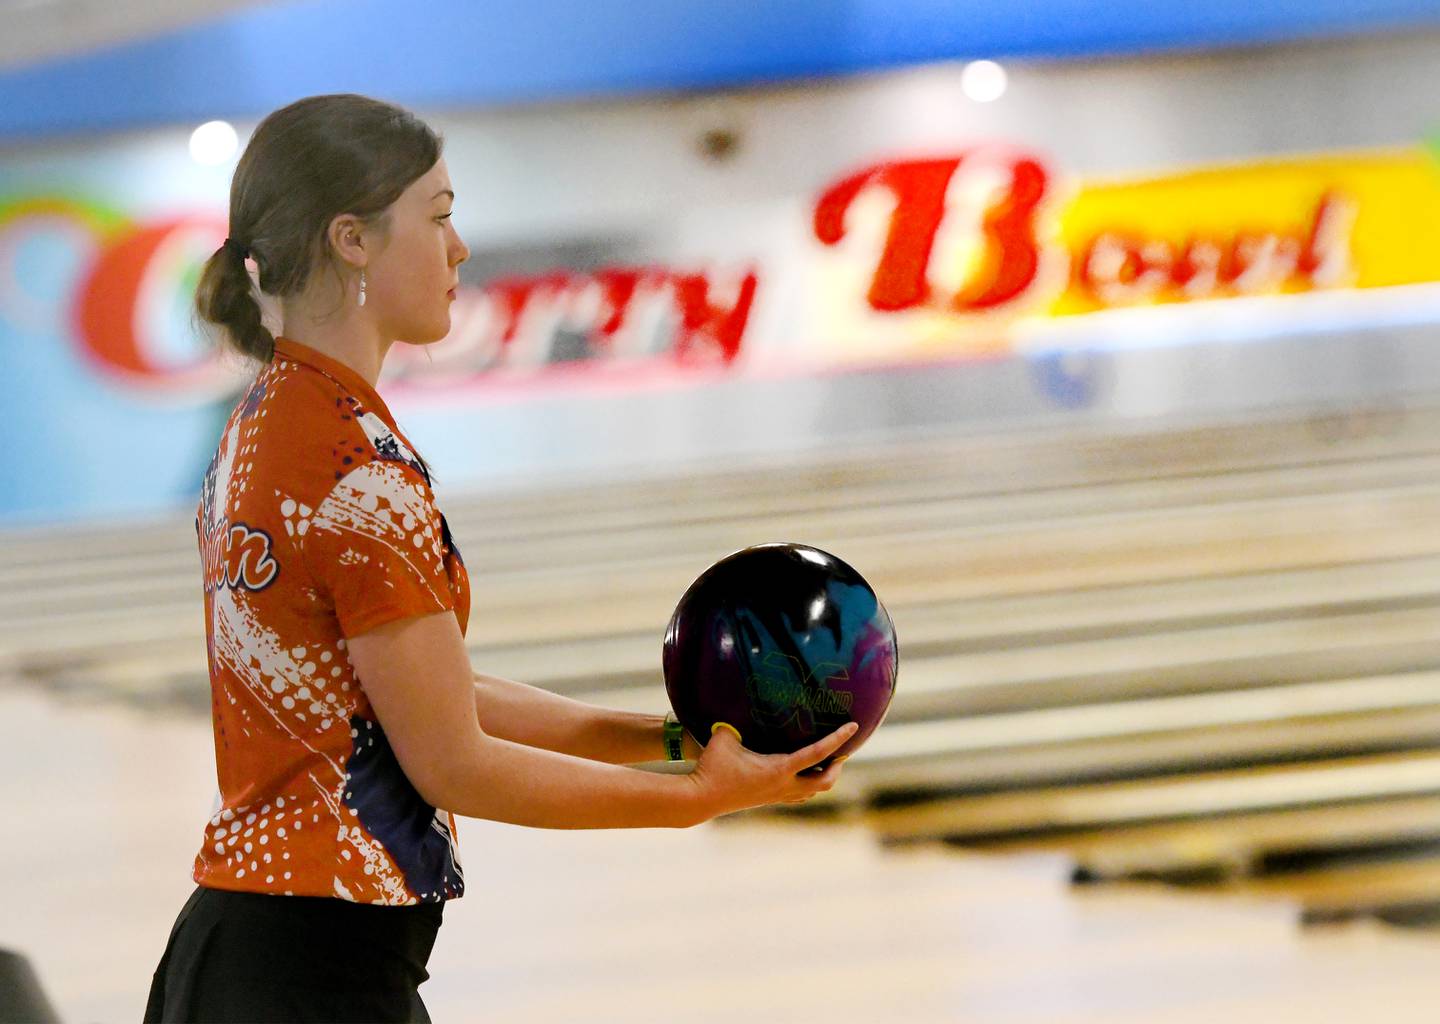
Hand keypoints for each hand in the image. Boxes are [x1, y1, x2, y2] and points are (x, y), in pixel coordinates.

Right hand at [685, 721, 858, 820]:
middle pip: (825, 781)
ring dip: (824, 777)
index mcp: (779, 769)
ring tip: (826, 761)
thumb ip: (736, 719)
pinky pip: (799, 795)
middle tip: (841, 751)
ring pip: (813, 791)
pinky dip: (808, 785)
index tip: (853, 727)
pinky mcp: (769, 800)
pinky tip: (803, 774)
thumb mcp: (725, 736)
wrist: (701, 799)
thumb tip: (738, 700)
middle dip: (837, 766)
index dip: (837, 739)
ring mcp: (777, 796)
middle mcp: (783, 785)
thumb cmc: (713, 767)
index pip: (817, 753)